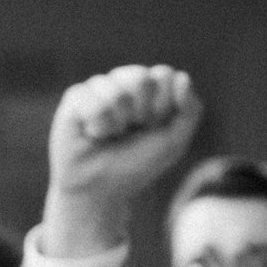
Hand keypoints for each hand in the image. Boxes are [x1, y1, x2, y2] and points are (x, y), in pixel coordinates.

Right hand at [42, 66, 203, 259]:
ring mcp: (100, 87)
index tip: (153, 128)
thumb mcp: (174, 142)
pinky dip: (99, 127)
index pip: (165, 75)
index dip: (163, 107)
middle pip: (141, 79)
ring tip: (110, 136)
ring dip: (118, 124)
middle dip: (141, 114)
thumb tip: (181, 76)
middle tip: (130, 132)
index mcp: (150, 87)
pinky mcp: (76, 97)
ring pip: (118, 93)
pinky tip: (92, 135)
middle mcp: (124, 81)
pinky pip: (95, 104)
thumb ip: (191, 109)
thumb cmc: (136, 165)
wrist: (102, 190)